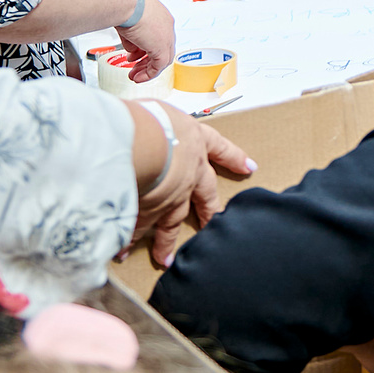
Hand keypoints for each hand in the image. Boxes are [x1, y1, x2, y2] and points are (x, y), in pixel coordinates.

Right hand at [118, 0, 176, 79]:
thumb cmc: (123, 3)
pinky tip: (138, 78)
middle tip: (135, 67)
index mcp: (160, 16)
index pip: (157, 37)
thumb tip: (131, 49)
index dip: (145, 48)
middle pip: (161, 48)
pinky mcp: (162, 47)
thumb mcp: (128, 21)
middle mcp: (167, 25)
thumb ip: (132, 37)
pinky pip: (158, 66)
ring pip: (162, 59)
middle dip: (146, 60)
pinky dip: (148, 74)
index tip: (135, 55)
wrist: (125, 0)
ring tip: (134, 76)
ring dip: (147, 69)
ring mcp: (167, 36)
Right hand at [134, 106, 258, 268]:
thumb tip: (137, 121)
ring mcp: (172, 197)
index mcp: (195, 140)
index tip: (249, 167)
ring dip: (166, 242)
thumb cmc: (149, 120)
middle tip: (216, 224)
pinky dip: (130, 240)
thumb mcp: (157, 112)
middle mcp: (189, 172)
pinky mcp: (151, 213)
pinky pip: (142, 230)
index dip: (233, 157)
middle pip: (204, 196)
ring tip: (165, 260)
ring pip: (171, 223)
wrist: (145, 147)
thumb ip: (153, 122)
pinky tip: (124, 253)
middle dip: (210, 210)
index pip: (219, 148)